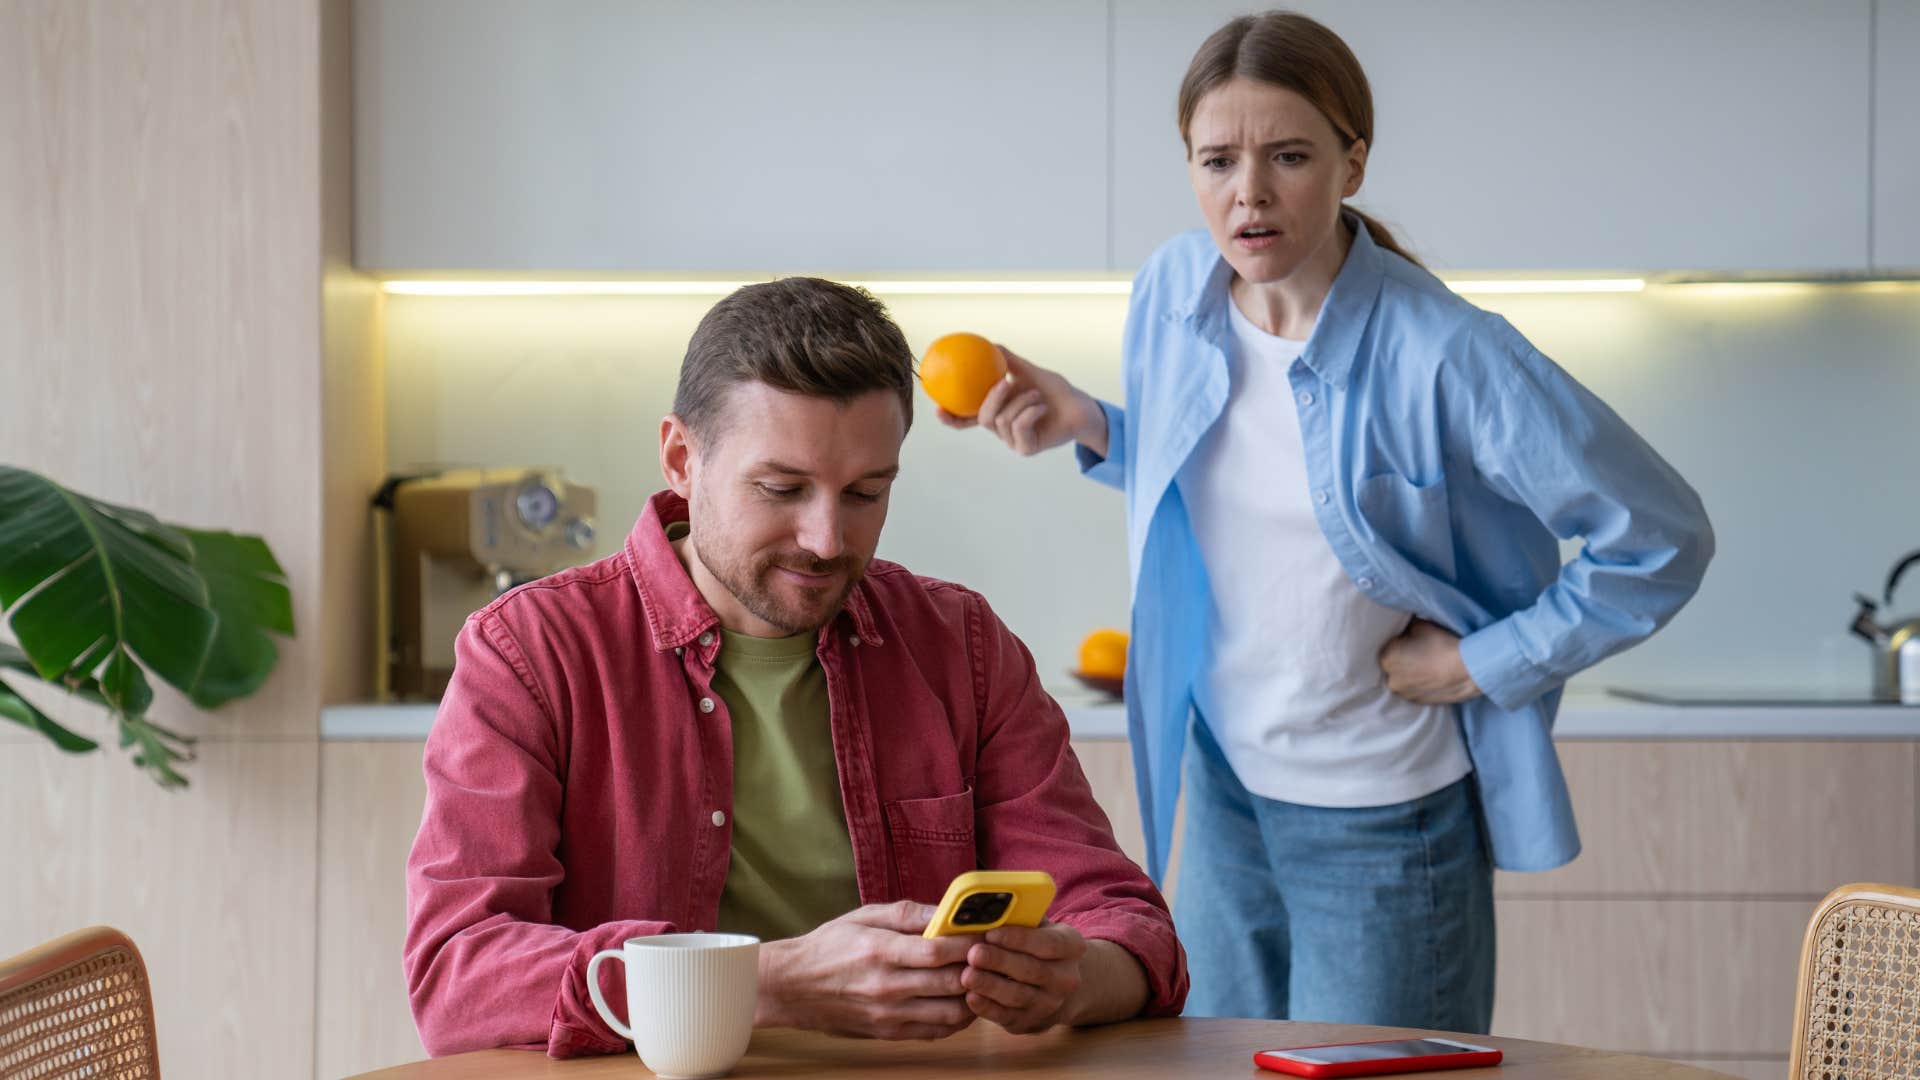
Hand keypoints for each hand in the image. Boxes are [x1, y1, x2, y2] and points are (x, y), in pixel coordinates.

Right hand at [754, 902, 975, 1039]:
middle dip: (979, 969)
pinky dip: (956, 1019)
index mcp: (880, 951)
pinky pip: (935, 1032)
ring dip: (973, 997)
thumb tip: (946, 911)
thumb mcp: (864, 916)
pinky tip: (962, 1002)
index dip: (969, 942)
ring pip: (949, 1013)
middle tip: (994, 956)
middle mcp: (886, 986)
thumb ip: (908, 914)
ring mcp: (888, 1014)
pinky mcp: (888, 1033)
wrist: (792, 987)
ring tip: (981, 979)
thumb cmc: (829, 946)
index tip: (987, 933)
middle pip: (950, 983)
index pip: (938, 950)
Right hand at [937, 346, 1106, 457]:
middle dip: (992, 399)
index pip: (968, 419)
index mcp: (998, 412)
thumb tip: (989, 344)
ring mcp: (1014, 441)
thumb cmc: (1055, 390)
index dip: (951, 417)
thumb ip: (1008, 361)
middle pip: (983, 418)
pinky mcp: (1027, 449)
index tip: (938, 407)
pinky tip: (1041, 407)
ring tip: (1037, 395)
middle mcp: (1002, 429)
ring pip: (1003, 421)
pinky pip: (1019, 430)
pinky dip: (1030, 413)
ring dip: (1023, 401)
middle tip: (1004, 383)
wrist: (1079, 406)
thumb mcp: (1028, 371)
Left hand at [959, 921, 1087, 1033]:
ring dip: (990, 986)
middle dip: (1000, 961)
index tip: (991, 932)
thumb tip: (989, 908)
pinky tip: (970, 997)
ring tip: (966, 975)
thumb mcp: (1040, 928)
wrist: (1057, 989)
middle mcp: (1066, 978)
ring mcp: (1050, 1004)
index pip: (1048, 943)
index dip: (1019, 938)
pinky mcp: (1031, 1022)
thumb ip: (1021, 918)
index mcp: (1071, 947)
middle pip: (1031, 970)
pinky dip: (987, 1008)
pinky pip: (1007, 1016)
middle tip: (974, 954)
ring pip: (1018, 995)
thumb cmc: (1038, 948)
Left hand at [1379, 618, 1482, 703]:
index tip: (1414, 640)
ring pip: (1403, 679)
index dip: (1401, 642)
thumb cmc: (1441, 644)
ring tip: (1429, 666)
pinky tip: (1433, 676)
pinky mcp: (1418, 702)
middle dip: (1403, 659)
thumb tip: (1405, 631)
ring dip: (1411, 673)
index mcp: (1386, 658)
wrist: (1467, 669)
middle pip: (1393, 665)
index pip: (1388, 646)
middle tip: (1422, 653)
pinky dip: (1420, 684)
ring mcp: (1404, 693)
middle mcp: (1390, 679)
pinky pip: (1414, 690)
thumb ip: (1407, 628)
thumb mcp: (1420, 625)